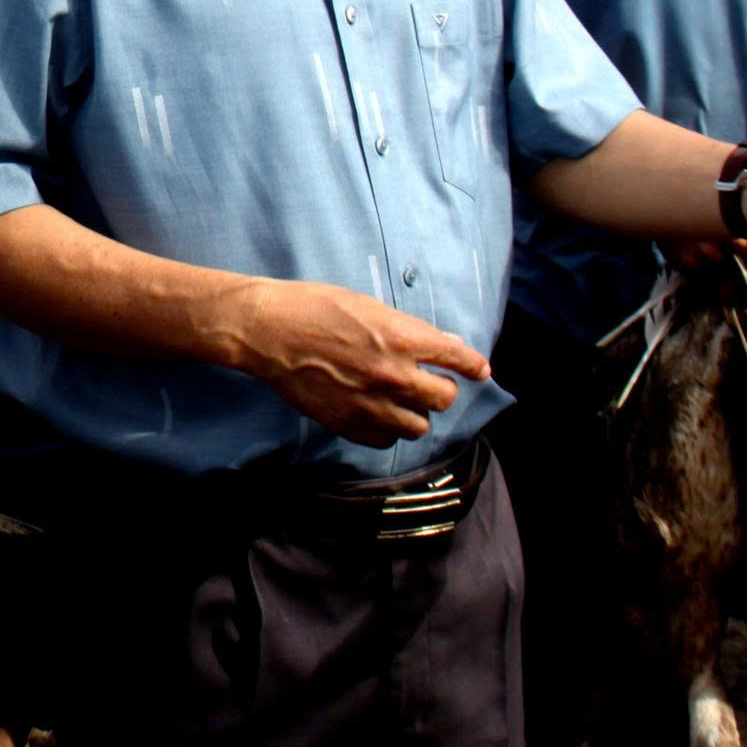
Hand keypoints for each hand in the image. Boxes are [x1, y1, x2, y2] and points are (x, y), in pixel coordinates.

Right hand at [236, 279, 491, 448]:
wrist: (267, 330)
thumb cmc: (313, 307)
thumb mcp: (366, 305)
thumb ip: (406, 328)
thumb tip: (440, 343)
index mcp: (401, 337)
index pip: (457, 358)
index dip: (473, 365)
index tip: (479, 370)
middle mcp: (393, 374)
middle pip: (444, 398)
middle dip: (442, 389)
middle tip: (430, 383)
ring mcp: (370, 403)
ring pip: (419, 425)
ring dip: (416, 413)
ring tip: (403, 401)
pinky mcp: (347, 423)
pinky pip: (387, 440)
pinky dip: (389, 430)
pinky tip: (379, 415)